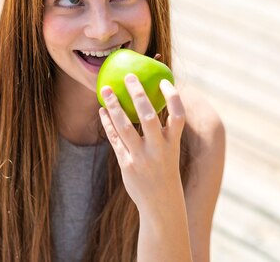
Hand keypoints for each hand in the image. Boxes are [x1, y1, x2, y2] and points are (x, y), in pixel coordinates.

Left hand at [98, 74, 185, 212]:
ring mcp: (142, 158)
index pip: (178, 115)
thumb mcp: (170, 149)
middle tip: (128, 76)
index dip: (172, 96)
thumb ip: (164, 128)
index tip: (163, 81)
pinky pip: (115, 139)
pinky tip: (102, 111)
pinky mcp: (127, 165)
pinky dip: (107, 123)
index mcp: (173, 143)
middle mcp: (159, 149)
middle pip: (148, 117)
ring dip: (114, 107)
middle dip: (138, 94)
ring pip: (125, 127)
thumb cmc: (165, 168)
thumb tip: (153, 100)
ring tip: (106, 90)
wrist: (161, 203)